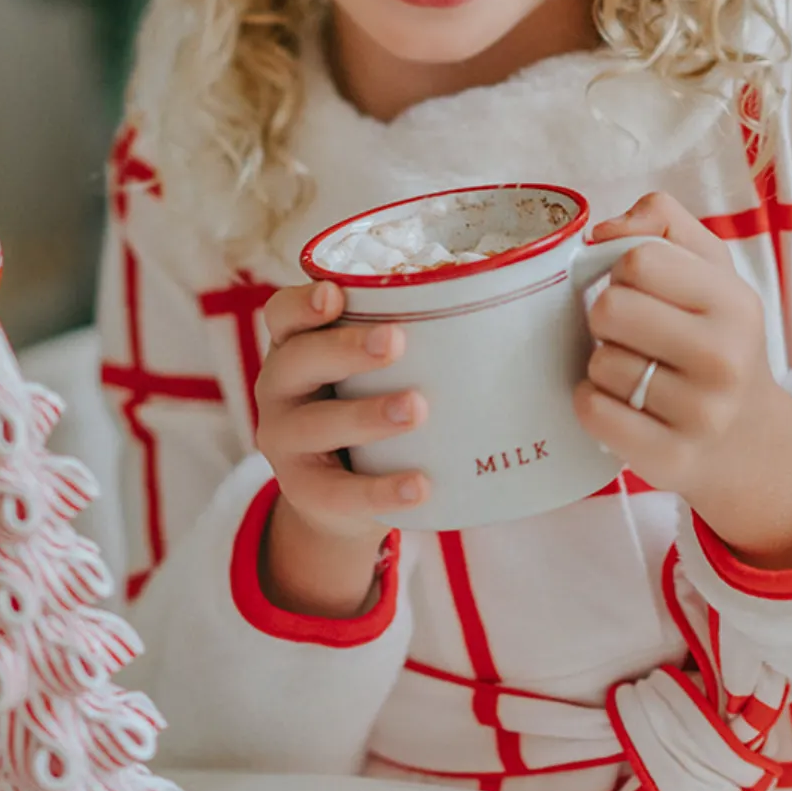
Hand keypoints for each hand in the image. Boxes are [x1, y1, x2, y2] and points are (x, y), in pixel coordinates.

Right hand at [252, 280, 427, 615]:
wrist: (336, 495)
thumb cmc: (366, 405)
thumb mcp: (370, 370)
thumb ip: (411, 337)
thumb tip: (512, 303)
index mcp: (295, 346)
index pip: (283, 314)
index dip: (303, 303)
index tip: (335, 295)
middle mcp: (279, 387)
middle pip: (297, 360)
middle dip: (345, 349)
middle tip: (396, 342)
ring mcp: (285, 441)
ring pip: (315, 424)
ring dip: (365, 414)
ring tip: (416, 409)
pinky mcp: (304, 492)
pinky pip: (339, 493)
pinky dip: (381, 490)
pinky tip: (420, 485)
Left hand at [574, 192, 791, 511]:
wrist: (749, 441)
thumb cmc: (714, 339)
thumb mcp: (710, 270)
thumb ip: (662, 223)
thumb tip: (602, 230)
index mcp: (735, 303)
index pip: (640, 258)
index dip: (624, 271)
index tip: (640, 291)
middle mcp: (725, 358)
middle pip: (610, 309)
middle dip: (607, 318)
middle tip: (632, 335)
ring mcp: (701, 414)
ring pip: (599, 363)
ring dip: (603, 365)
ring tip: (637, 373)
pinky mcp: (669, 458)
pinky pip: (592, 411)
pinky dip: (593, 403)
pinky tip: (620, 403)